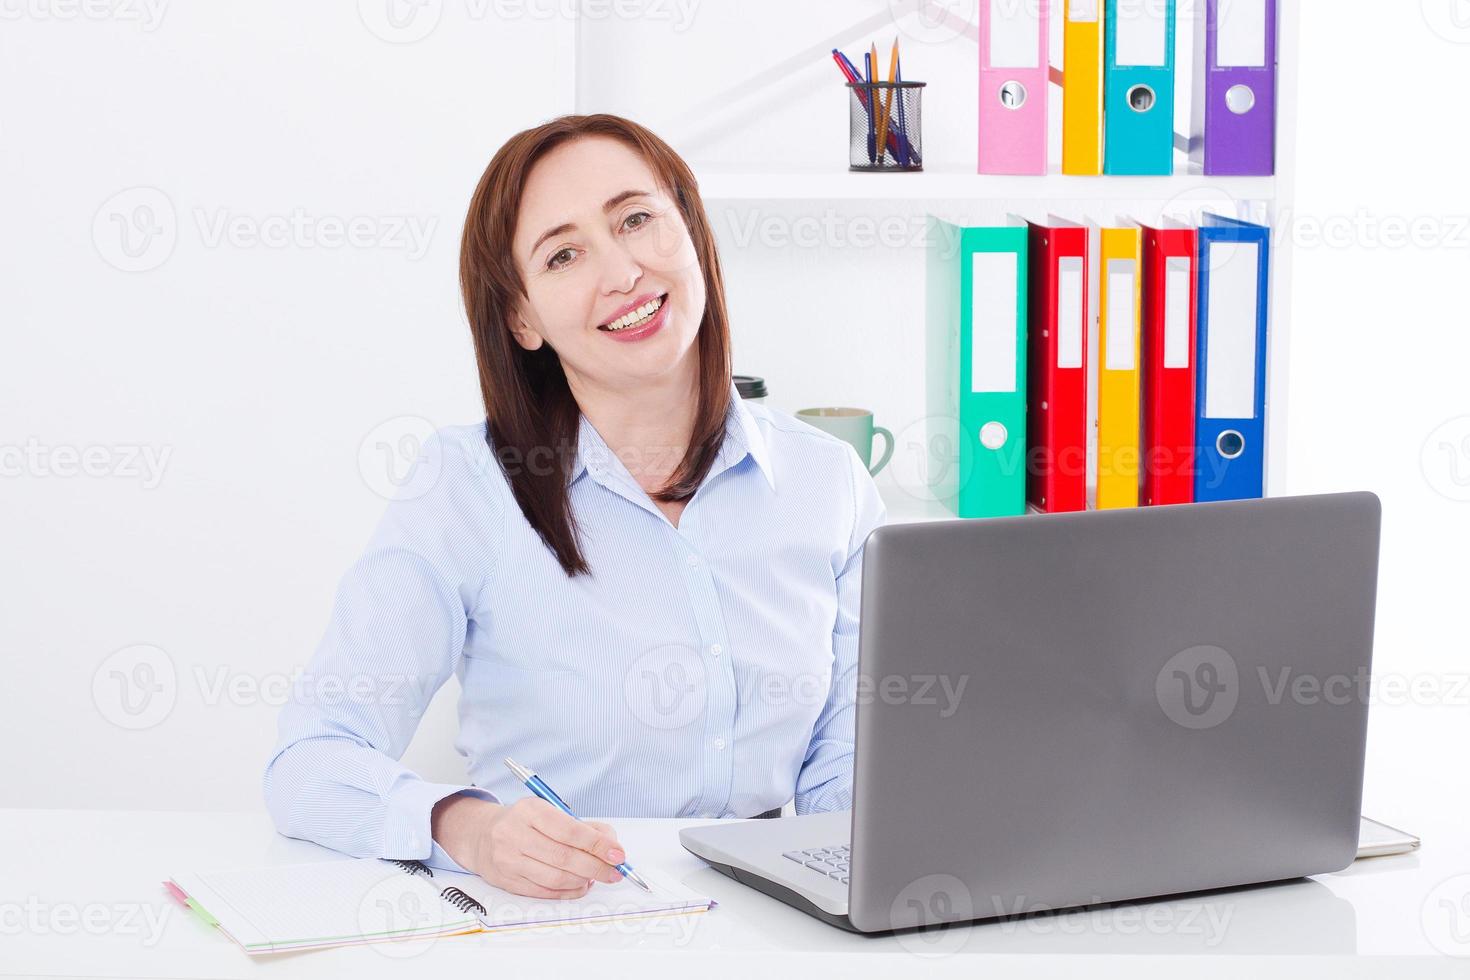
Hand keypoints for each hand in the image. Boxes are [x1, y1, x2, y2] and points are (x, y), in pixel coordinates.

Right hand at [431, 795, 626, 899]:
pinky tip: (579, 885)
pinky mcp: (507, 881)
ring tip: (595, 877)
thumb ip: (583, 826)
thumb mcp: (551, 812)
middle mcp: (515, 834)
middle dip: (596, 867)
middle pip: (564, 857)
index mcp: (530, 810)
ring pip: (555, 878)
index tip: (617, 854)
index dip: (597, 844)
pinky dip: (568, 891)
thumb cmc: (525, 823)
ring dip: (583, 881)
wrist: (482, 835)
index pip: (569, 830)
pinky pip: (545, 892)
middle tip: (614, 871)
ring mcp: (508, 860)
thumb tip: (611, 845)